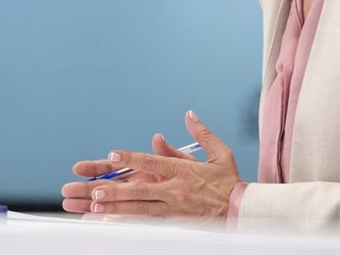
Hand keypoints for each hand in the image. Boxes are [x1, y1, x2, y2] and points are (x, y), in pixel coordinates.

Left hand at [60, 110, 241, 219]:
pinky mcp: (176, 224)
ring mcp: (174, 210)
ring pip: (140, 210)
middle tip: (94, 190)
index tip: (112, 155)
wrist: (244, 212)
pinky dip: (129, 223)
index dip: (132, 158)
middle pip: (141, 190)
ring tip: (95, 208)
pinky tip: (112, 223)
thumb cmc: (230, 182)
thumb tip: (189, 115)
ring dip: (116, 209)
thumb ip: (201, 134)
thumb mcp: (220, 154)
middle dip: (116, 190)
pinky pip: (148, 224)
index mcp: (183, 171)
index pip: (154, 162)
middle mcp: (176, 191)